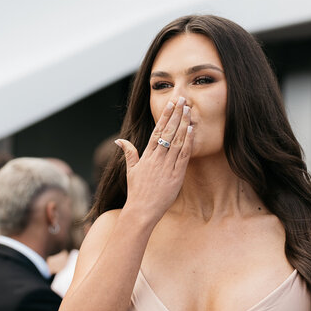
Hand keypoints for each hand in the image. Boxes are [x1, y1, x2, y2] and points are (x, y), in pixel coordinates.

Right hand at [116, 96, 192, 225]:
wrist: (142, 210)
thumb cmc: (137, 192)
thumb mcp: (131, 170)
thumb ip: (128, 153)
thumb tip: (119, 140)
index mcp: (147, 155)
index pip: (157, 131)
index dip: (164, 116)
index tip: (171, 104)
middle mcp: (157, 158)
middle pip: (168, 131)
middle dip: (176, 114)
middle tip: (183, 100)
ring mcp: (167, 166)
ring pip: (177, 140)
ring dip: (183, 124)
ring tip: (189, 110)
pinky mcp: (176, 175)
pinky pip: (183, 155)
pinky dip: (188, 142)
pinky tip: (192, 130)